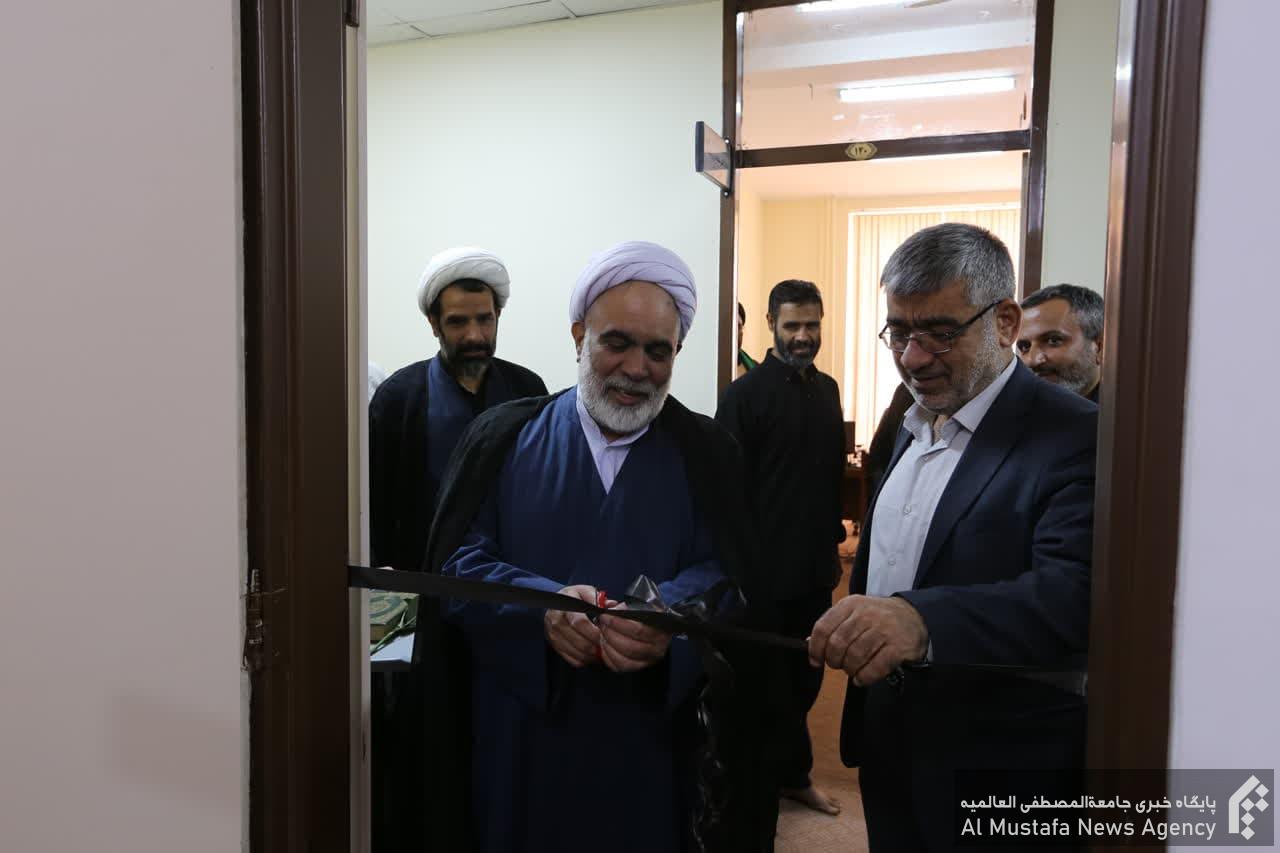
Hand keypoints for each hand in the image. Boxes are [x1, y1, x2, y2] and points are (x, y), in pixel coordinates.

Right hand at [544, 585, 606, 668]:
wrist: (555, 604)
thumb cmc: (574, 598)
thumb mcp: (585, 592)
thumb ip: (597, 599)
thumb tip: (611, 606)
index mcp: (565, 606)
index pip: (579, 622)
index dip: (593, 631)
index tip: (603, 634)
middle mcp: (556, 621)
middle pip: (578, 640)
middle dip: (595, 645)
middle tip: (605, 645)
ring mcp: (554, 634)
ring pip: (576, 652)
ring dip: (590, 654)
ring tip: (600, 650)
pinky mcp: (555, 645)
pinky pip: (572, 659)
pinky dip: (584, 659)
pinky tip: (590, 653)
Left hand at [598, 605, 671, 672]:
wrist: (655, 627)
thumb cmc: (646, 616)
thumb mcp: (640, 607)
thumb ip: (625, 608)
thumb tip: (609, 609)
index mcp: (661, 631)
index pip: (638, 630)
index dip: (618, 624)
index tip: (605, 616)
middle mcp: (657, 649)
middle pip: (629, 647)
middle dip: (610, 635)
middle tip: (602, 625)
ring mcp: (649, 661)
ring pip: (624, 660)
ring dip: (608, 647)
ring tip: (602, 635)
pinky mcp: (639, 668)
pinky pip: (620, 667)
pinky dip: (608, 657)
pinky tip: (605, 646)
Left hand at [807, 595, 928, 685]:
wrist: (915, 616)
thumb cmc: (878, 618)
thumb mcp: (855, 612)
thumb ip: (834, 626)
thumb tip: (811, 644)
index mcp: (850, 604)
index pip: (823, 628)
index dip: (815, 649)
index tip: (816, 661)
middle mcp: (866, 615)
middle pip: (838, 644)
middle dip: (834, 661)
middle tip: (839, 665)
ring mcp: (883, 630)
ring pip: (855, 657)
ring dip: (850, 669)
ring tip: (853, 670)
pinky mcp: (898, 647)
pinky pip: (874, 668)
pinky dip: (864, 677)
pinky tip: (862, 677)